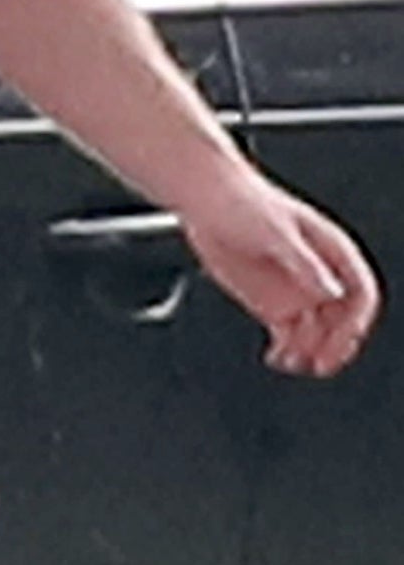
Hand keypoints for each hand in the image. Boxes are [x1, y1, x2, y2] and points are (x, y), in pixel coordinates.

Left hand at [180, 160, 380, 376]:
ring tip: (291, 362)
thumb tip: (331, 292)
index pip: (360, 293)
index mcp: (331, 252)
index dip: (356, 320)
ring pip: (316, 334)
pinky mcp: (271, 305)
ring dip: (309, 353)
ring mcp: (295, 292)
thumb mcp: (275, 232)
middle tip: (321, 364)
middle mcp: (317, 276)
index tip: (343, 339)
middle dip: (335, 345)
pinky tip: (275, 358)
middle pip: (341, 321)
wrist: (204, 201)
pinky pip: (288, 337)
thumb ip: (304, 264)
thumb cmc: (242, 202)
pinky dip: (286, 352)